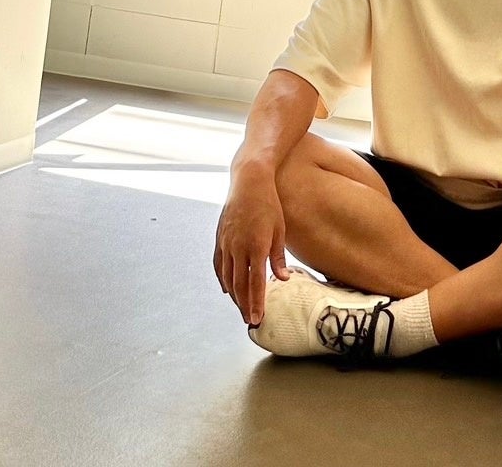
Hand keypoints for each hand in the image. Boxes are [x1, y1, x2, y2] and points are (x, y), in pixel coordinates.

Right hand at [212, 172, 290, 326]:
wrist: (249, 181)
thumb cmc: (269, 204)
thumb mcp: (279, 230)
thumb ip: (278, 257)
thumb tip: (283, 280)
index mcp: (256, 246)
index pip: (255, 283)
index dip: (256, 303)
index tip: (257, 319)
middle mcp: (238, 247)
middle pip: (239, 285)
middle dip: (244, 305)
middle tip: (250, 320)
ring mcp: (226, 243)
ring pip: (227, 277)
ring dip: (234, 295)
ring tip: (241, 308)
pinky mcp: (219, 238)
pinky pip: (218, 264)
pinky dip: (222, 279)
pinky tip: (227, 289)